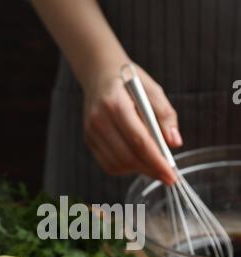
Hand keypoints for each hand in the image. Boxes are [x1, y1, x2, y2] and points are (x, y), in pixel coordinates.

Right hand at [83, 64, 181, 183]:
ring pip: (118, 164)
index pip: (139, 141)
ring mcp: (91, 132)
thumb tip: (175, 143)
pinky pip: (109, 165)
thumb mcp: (152, 90)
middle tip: (167, 176)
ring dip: (139, 170)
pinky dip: (126, 168)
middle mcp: (99, 120)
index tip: (171, 176)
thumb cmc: (130, 82)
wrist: (99, 74)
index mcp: (115, 104)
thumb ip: (165, 115)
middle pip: (128, 157)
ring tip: (153, 165)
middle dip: (150, 170)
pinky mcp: (89, 140)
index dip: (157, 162)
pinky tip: (137, 161)